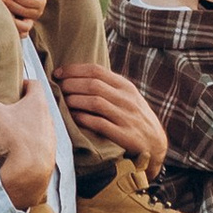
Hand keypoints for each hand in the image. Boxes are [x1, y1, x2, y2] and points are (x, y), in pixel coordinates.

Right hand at [0, 71, 63, 212]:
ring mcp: (49, 133)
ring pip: (38, 121)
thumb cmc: (18, 139)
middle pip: (36, 103)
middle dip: (22, 104)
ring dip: (27, 122)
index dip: (23, 84)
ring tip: (11, 126)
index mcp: (38, 102)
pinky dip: (30, 139)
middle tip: (7, 106)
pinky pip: (39, 139)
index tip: (12, 87)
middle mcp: (48, 116)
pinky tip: (17, 144)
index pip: (34, 84)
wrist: (31, 170)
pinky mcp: (48, 148)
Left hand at [4, 0, 50, 36]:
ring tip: (1, 11)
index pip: (32, 2)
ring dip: (13, 20)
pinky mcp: (23, 26)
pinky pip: (22, 34)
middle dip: (13, 5)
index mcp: (41, 1)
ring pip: (25, 27)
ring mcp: (30, 21)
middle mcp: (37, 13)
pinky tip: (5, 24)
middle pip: (26, 13)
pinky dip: (16, 32)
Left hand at [53, 60, 168, 167]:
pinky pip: (99, 124)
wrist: (155, 143)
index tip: (58, 73)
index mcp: (126, 86)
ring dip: (75, 100)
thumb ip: (109, 87)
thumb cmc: (135, 118)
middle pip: (93, 85)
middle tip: (57, 88)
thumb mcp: (127, 97)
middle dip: (71, 84)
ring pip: (95, 102)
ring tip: (62, 102)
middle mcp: (127, 99)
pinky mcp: (124, 135)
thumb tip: (77, 77)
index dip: (74, 69)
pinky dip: (83, 119)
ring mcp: (126, 117)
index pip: (97, 70)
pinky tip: (73, 117)